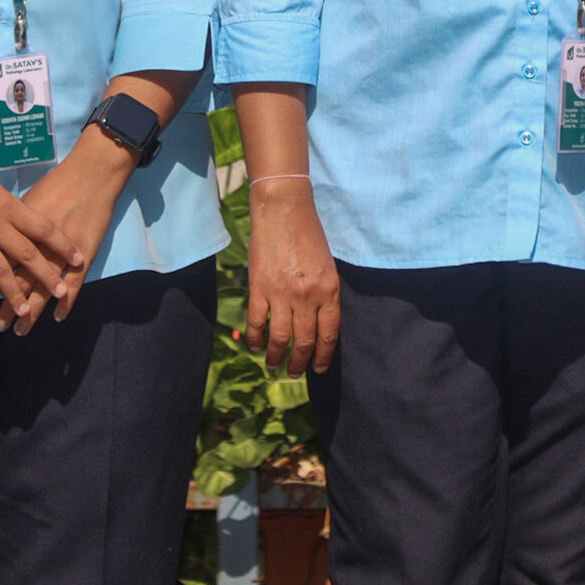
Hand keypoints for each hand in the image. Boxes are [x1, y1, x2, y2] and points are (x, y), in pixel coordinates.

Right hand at [0, 159, 83, 331]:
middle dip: (46, 276)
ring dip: (14, 295)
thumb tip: (36, 228)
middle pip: (26, 254)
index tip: (79, 259)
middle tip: (61, 292)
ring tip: (26, 312)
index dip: (63, 245)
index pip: (43, 228)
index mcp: (8, 207)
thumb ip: (15, 211)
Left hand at [12, 133, 133, 331]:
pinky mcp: (83, 253)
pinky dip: (67, 302)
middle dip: (8, 306)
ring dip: (31, 311)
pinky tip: (58, 317)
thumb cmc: (58, 183)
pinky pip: (74, 283)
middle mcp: (38, 243)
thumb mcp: (27, 202)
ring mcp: (61, 251)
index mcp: (20, 230)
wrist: (90, 174)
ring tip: (20, 330)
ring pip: (42, 288)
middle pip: (19, 281)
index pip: (0, 264)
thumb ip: (12, 224)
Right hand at [245, 179, 340, 375]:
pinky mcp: (259, 288)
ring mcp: (281, 294)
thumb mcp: (327, 266)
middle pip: (304, 341)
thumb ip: (324, 295)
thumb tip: (318, 326)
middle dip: (300, 363)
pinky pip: (256, 322)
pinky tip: (255, 346)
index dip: (323, 356)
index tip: (318, 368)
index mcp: (329, 291)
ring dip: (277, 357)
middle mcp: (307, 296)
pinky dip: (255, 338)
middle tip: (296, 373)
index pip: (328, 335)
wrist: (284, 210)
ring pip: (280, 338)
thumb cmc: (310, 235)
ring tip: (275, 366)